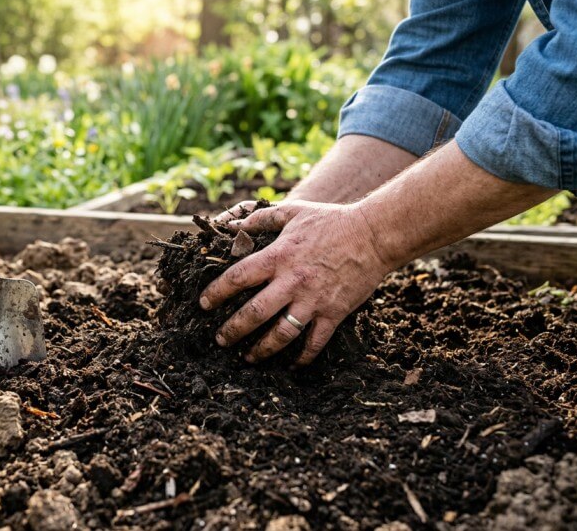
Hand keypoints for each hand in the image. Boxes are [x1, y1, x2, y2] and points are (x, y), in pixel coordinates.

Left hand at [201, 200, 390, 366]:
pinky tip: (291, 365)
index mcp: (278, 256)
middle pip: (254, 313)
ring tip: (247, 358)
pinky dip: (302, 358)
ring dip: (261, 350)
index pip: (237, 278)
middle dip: (232, 330)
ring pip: (281, 334)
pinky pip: (315, 342)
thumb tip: (231, 226)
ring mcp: (313, 300)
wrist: (373, 234)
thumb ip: (260, 218)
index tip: (203, 304)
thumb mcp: (292, 211)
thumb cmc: (331, 220)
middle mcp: (292, 282)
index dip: (216, 293)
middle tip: (220, 341)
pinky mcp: (333, 313)